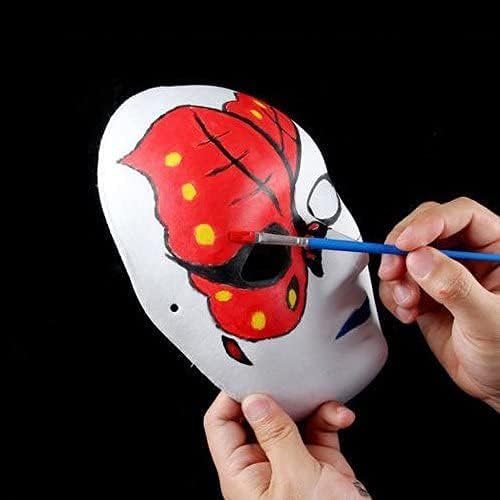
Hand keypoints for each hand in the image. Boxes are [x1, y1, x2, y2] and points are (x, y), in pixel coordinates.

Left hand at [204, 392, 370, 498]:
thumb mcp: (296, 478)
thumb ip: (276, 435)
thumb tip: (254, 401)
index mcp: (244, 475)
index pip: (221, 425)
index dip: (230, 397)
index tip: (248, 375)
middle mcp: (264, 467)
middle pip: (257, 417)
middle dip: (277, 396)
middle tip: (289, 380)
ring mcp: (292, 464)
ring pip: (291, 419)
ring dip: (310, 406)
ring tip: (322, 399)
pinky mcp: (318, 463)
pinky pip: (318, 429)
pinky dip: (329, 418)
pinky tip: (340, 416)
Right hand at [378, 197, 499, 410]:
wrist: (498, 387)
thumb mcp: (489, 319)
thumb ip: (455, 287)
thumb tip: (420, 258)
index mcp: (497, 250)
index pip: (461, 217)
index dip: (429, 223)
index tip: (406, 243)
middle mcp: (470, 257)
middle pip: (426, 229)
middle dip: (403, 249)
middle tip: (393, 268)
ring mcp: (445, 275)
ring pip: (407, 256)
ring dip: (397, 277)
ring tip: (407, 302)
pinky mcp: (426, 294)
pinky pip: (398, 283)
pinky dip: (393, 296)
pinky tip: (408, 313)